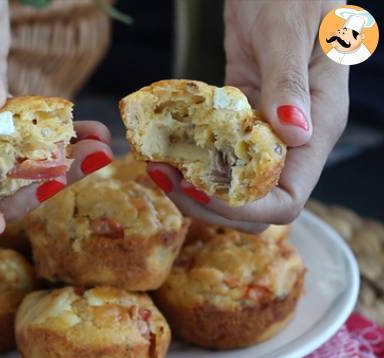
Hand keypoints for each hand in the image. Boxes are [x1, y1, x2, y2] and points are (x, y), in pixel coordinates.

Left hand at [148, 0, 348, 232]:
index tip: (198, 189)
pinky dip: (187, 163)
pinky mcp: (236, 125)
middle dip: (207, 204)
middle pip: (252, 205)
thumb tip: (295, 135)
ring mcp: (262, 136)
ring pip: (229, 188)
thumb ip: (288, 83)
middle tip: (165, 178)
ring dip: (191, 188)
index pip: (286, 200)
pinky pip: (213, 159)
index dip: (244, 209)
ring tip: (156, 166)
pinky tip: (161, 151)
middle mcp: (291, 142)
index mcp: (317, 128)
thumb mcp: (289, 31)